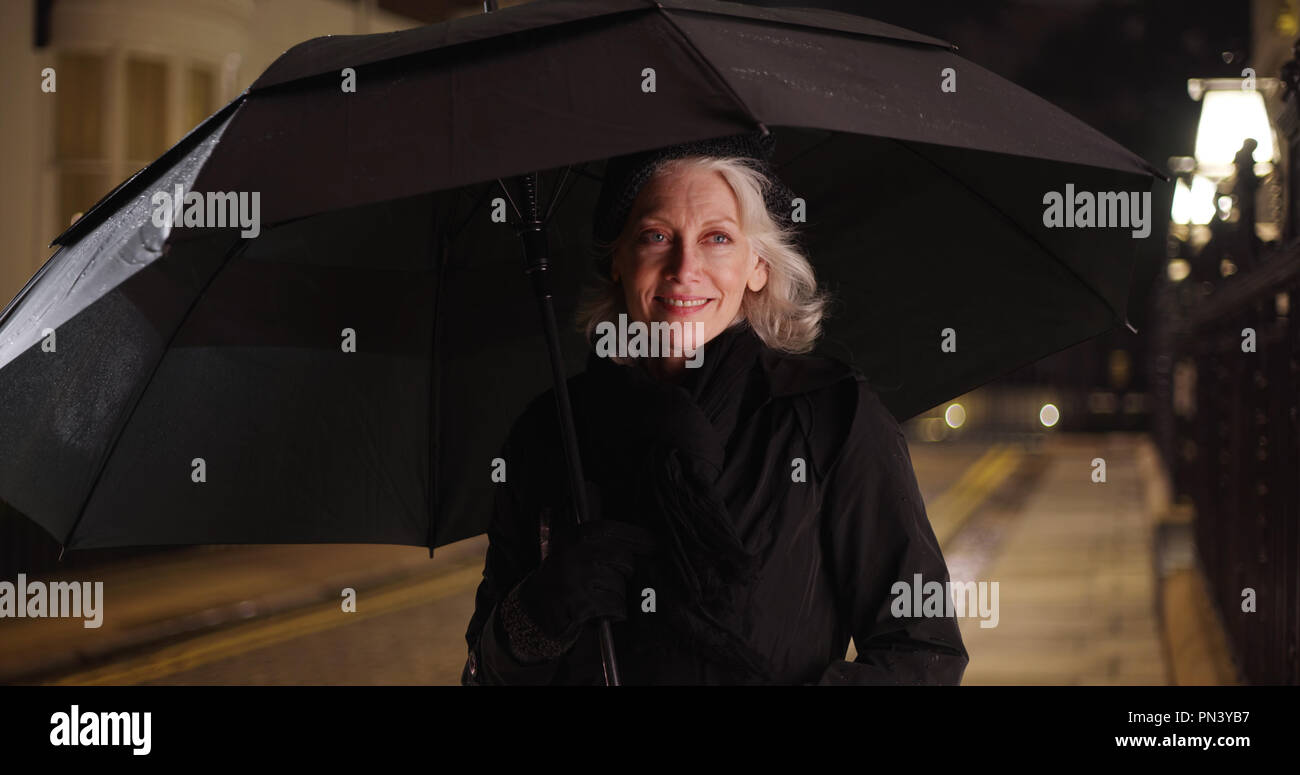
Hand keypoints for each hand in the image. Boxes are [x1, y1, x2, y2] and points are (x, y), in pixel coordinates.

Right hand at [506, 519, 657, 657]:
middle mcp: (575, 553)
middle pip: (625, 561)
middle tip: (607, 580)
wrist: (534, 608)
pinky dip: (613, 613)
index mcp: (575, 536)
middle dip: (623, 574)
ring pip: (621, 587)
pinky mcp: (582, 604)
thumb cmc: (562, 577)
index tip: (653, 544)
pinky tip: (598, 611)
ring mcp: (578, 578)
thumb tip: (635, 528)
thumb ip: (600, 538)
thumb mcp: (572, 548)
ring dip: (615, 596)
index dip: (639, 538)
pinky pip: (616, 607)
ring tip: (596, 596)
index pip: (615, 531)